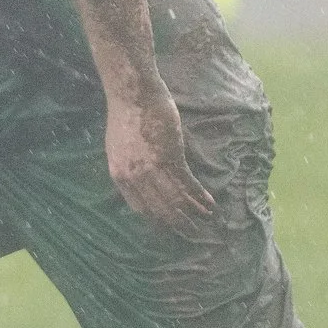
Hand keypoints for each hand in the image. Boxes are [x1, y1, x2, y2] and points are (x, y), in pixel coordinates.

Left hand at [106, 87, 214, 236]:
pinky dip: (199, 195)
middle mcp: (134, 177)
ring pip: (174, 200)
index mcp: (119, 175)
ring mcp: (152, 168)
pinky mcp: (170, 157)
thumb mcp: (118, 147)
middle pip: (158, 209)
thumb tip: (141, 179)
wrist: (132, 94)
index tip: (169, 227)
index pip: (139, 208)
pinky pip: (187, 183)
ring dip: (192, 213)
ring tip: (204, 222)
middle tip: (190, 233)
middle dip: (176, 223)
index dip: (157, 220)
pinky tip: (209, 203)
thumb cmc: (125, 115)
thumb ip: (128, 166)